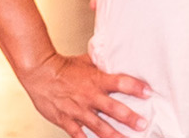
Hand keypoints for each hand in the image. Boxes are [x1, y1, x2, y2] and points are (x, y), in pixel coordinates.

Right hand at [18, 52, 149, 135]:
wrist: (39, 72)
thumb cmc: (64, 66)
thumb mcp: (86, 61)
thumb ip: (102, 64)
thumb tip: (118, 57)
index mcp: (95, 79)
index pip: (120, 82)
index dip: (135, 87)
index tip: (148, 92)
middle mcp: (89, 96)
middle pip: (112, 109)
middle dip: (129, 117)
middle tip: (142, 124)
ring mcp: (78, 110)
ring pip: (99, 127)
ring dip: (114, 135)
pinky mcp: (66, 120)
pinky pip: (78, 135)